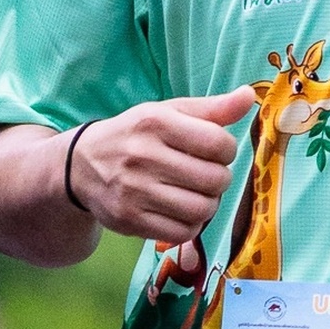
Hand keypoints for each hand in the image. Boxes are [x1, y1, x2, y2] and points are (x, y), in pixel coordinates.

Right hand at [69, 89, 254, 249]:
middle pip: (214, 179)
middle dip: (219, 179)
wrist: (81, 166)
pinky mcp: (129, 219)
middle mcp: (141, 155)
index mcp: (154, 122)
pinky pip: (182, 232)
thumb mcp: (168, 113)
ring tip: (196, 193)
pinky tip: (180, 211)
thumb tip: (248, 96)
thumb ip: (211, 109)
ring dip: (208, 204)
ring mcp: (133, 190)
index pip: (218, 143)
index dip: (227, 150)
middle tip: (206, 175)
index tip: (215, 151)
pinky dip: (190, 225)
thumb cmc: (136, 136)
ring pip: (201, 209)